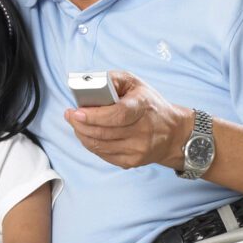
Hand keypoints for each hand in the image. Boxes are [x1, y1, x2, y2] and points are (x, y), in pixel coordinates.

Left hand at [65, 70, 185, 170]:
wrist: (172, 132)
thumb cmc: (149, 104)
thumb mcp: (135, 83)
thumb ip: (112, 80)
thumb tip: (88, 85)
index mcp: (144, 107)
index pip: (118, 115)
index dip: (94, 115)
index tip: (76, 112)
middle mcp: (143, 131)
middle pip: (104, 133)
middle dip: (80, 125)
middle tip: (70, 115)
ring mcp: (138, 149)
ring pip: (100, 146)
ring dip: (82, 134)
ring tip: (76, 123)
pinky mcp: (132, 162)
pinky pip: (104, 155)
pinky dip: (91, 144)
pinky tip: (88, 134)